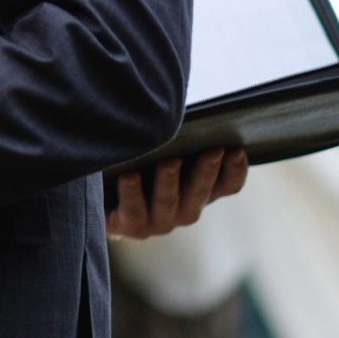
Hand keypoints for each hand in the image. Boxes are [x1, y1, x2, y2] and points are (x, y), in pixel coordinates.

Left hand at [106, 147, 247, 239]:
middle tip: (213, 150)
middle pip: (201, 192)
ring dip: (170, 181)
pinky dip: (132, 192)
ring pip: (169, 202)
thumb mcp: (162, 150)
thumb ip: (178, 139)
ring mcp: (161, 221)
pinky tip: (129, 176)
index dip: (235, 170)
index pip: (228, 185)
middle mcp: (186, 209)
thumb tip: (180, 110)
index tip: (236, 149)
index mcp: (200, 191)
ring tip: (169, 162)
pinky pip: (134, 210)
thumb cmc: (140, 163)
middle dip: (207, 170)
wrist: (102, 197)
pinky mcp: (133, 227)